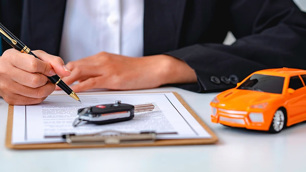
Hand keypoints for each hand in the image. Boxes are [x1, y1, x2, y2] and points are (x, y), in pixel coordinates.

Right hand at [0, 49, 69, 104]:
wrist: (3, 70)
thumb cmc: (22, 61)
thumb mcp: (37, 55)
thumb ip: (54, 61)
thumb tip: (66, 72)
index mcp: (11, 58)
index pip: (34, 65)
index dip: (47, 68)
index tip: (50, 70)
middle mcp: (6, 72)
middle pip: (36, 81)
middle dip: (48, 80)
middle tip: (48, 77)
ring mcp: (7, 87)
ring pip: (37, 93)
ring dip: (47, 88)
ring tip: (45, 83)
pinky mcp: (11, 98)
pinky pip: (34, 100)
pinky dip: (42, 95)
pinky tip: (39, 88)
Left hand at [60, 52, 196, 91]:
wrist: (152, 68)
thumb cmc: (136, 69)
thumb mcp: (115, 67)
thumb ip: (101, 72)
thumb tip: (87, 81)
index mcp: (102, 57)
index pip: (77, 63)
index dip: (65, 71)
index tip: (58, 79)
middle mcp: (101, 60)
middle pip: (74, 65)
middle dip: (62, 75)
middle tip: (53, 84)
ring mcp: (107, 68)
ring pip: (80, 71)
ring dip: (67, 80)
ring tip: (58, 88)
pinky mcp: (113, 78)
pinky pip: (92, 81)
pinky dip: (80, 86)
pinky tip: (74, 91)